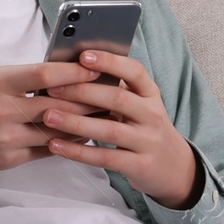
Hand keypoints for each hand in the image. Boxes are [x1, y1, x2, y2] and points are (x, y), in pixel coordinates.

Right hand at [0, 62, 102, 178]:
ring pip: (57, 129)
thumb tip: (53, 72)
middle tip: (113, 92)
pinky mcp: (7, 158)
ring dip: (84, 122)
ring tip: (106, 115)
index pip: (45, 74)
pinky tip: (83, 136)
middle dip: (88, 98)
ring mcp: (6, 137)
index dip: (74, 71)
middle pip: (58, 103)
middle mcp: (3, 109)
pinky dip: (67, 142)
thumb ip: (15, 78)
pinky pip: (46, 149)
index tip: (96, 67)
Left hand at [42, 50, 203, 209]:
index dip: (110, 62)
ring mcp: (148, 142)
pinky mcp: (139, 166)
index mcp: (151, 94)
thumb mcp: (140, 106)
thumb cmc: (145, 129)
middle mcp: (152, 115)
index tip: (83, 56)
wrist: (174, 168)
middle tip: (53, 88)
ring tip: (49, 116)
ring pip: (110, 130)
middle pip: (118, 99)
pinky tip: (56, 146)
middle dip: (84, 92)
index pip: (135, 71)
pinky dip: (78, 152)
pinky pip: (105, 158)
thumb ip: (115, 91)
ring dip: (77, 123)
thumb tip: (73, 72)